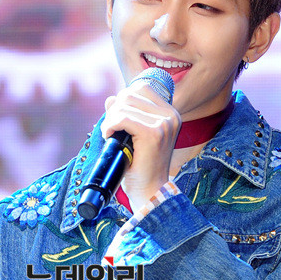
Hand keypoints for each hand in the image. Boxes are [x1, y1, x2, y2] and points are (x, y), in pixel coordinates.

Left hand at [101, 79, 180, 211]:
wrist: (149, 191)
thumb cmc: (140, 164)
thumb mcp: (133, 134)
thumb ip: (125, 113)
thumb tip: (110, 98)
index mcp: (170, 113)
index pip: (141, 88)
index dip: (123, 101)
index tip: (118, 121)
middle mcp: (171, 115)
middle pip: (130, 94)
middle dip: (114, 110)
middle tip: (111, 130)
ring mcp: (164, 123)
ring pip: (124, 104)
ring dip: (110, 119)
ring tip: (111, 135)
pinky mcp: (154, 133)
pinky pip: (123, 118)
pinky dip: (110, 126)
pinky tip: (110, 137)